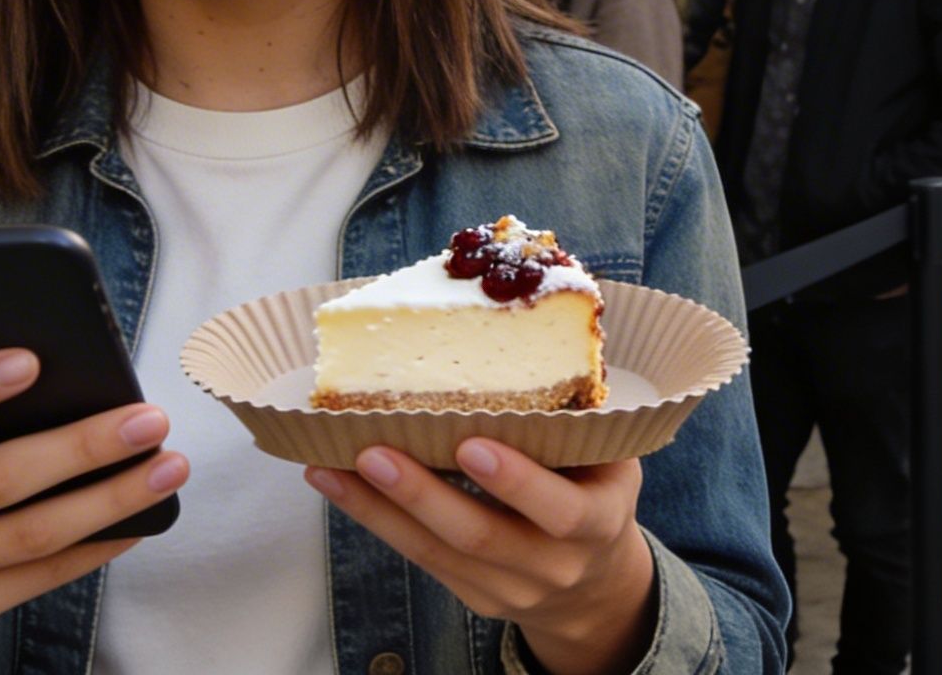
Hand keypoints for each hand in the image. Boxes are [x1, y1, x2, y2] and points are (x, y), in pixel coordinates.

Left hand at [310, 441, 656, 674]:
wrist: (593, 586)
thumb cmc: (597, 494)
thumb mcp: (610, 460)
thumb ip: (578, 422)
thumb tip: (527, 343)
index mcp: (599, 523)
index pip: (560, 509)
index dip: (515, 481)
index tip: (471, 444)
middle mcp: (554, 565)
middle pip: (481, 536)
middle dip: (422, 494)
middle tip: (374, 452)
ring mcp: (509, 589)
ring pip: (437, 552)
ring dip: (377, 510)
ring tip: (330, 467)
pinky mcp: (471, 597)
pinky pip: (420, 559)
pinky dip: (376, 520)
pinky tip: (340, 486)